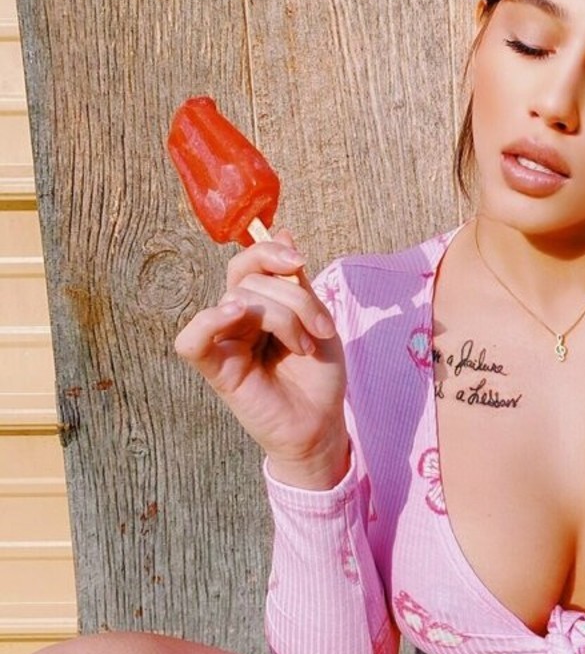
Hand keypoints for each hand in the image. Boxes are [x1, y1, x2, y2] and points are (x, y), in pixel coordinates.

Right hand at [174, 228, 348, 485]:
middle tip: (322, 329)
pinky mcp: (215, 369)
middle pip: (250, 279)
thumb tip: (281, 230)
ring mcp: (223, 341)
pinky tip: (235, 315)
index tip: (299, 261)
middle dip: (295, 298)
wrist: (322, 423)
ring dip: (283, 317)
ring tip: (304, 347)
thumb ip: (295, 282)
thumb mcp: (317, 319)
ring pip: (239, 299)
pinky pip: (192, 340)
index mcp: (259, 303)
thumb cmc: (318, 376)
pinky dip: (209, 320)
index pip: (249, 261)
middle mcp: (236, 318)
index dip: (269, 251)